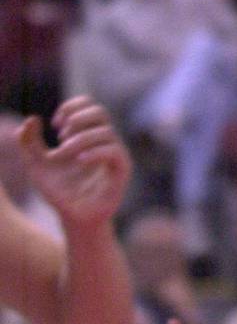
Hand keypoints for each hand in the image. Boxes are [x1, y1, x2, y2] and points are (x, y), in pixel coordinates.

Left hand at [19, 98, 130, 225]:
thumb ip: (28, 142)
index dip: (71, 108)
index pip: (89, 105)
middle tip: (60, 137)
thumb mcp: (35, 165)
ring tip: (63, 151)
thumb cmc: (59, 191)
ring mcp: (115, 155)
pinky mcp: (122, 171)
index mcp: (88, 136)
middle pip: (99, 112)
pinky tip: (78, 160)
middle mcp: (104, 142)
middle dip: (76, 119)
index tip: (55, 126)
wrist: (72, 218)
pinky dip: (95, 152)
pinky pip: (114, 152)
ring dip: (80, 138)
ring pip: (105, 131)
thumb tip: (32, 119)